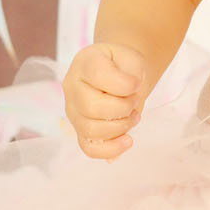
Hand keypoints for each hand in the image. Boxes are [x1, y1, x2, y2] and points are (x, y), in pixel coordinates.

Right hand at [64, 41, 146, 159]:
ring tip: (134, 117)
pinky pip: (89, 148)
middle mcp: (72, 87)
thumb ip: (133, 77)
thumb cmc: (125, 66)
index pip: (97, 74)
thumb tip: (130, 103)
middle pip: (91, 107)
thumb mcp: (133, 60)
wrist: (121, 73)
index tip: (137, 84)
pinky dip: (110, 149)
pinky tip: (128, 141)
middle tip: (135, 102)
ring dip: (120, 127)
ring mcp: (73, 111)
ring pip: (90, 130)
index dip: (123, 84)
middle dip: (122, 108)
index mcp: (84, 62)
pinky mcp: (80, 130)